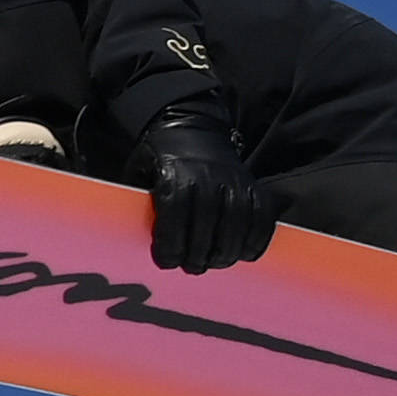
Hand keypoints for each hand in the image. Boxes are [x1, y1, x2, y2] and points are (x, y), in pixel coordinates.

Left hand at [138, 111, 272, 274]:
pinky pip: (262, 218)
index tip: (167, 262)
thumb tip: (134, 240)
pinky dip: (255, 241)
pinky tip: (242, 254)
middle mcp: (207, 175)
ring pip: (237, 225)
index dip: (171, 244)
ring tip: (214, 263)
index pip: (175, 214)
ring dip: (226, 253)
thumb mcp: (139, 171)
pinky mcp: (254, 186)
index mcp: (175, 173)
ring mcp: (235, 180)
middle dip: (198, 255)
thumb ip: (138, 202)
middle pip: (207, 224)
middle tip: (192, 267)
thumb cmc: (161, 158)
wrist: (194, 128)